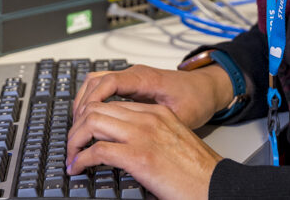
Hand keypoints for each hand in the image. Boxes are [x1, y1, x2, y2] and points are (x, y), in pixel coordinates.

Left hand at [66, 99, 222, 199]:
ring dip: (75, 139)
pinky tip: (78, 168)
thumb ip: (152, 136)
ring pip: (92, 122)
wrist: (218, 184)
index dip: (91, 117)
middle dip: (77, 126)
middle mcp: (148, 118)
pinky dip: (81, 159)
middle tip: (73, 145)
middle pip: (97, 108)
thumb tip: (126, 147)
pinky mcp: (139, 157)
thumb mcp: (174, 142)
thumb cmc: (199, 171)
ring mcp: (143, 135)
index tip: (84, 133)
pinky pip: (97, 151)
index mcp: (157, 113)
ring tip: (72, 155)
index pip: (112, 104)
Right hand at [71, 63, 232, 129]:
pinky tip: (90, 121)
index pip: (108, 82)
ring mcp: (130, 78)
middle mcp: (133, 74)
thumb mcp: (182, 115)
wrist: (206, 88)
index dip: (92, 102)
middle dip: (82, 106)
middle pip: (95, 82)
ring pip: (95, 83)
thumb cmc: (197, 99)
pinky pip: (102, 88)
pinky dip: (92, 102)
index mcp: (144, 78)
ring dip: (84, 104)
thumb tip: (137, 141)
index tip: (83, 122)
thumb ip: (158, 124)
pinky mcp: (130, 86)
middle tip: (76, 132)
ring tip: (78, 129)